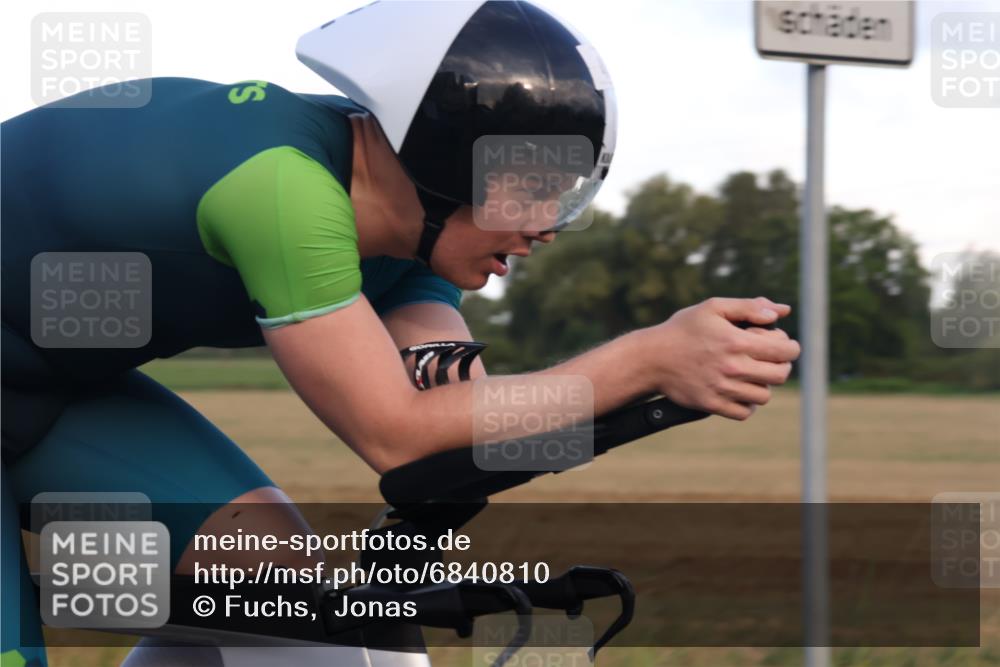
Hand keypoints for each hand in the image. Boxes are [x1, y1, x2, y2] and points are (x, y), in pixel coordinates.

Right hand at [644, 297, 800, 419]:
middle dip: (781, 365)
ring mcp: (723, 389)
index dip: (790, 346)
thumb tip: (780, 313)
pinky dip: (747, 404)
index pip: (785, 350)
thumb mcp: (713, 308)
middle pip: (780, 374)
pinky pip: (744, 412)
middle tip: (770, 359)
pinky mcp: (712, 405)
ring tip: (751, 374)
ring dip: (763, 385)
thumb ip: (749, 307)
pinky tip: (740, 391)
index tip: (781, 343)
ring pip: (763, 395)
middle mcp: (733, 367)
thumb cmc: (683, 329)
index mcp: (736, 341)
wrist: (651, 358)